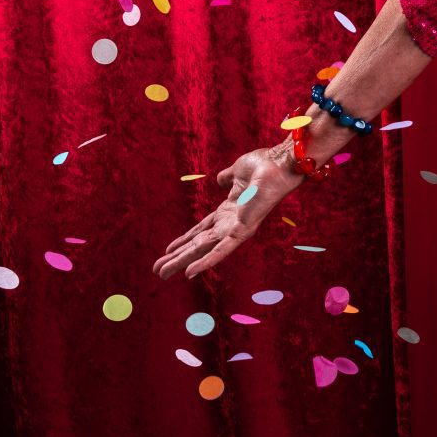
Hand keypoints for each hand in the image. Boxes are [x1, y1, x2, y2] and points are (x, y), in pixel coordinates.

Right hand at [153, 145, 303, 279]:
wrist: (279, 163)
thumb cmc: (264, 165)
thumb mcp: (237, 171)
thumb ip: (226, 178)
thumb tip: (220, 180)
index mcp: (228, 211)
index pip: (201, 230)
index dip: (183, 240)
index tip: (166, 250)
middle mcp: (230, 223)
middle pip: (197, 244)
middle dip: (176, 257)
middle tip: (157, 271)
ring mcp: (236, 228)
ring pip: (202, 249)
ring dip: (181, 262)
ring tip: (162, 274)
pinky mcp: (243, 230)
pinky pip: (221, 249)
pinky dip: (205, 261)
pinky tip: (189, 273)